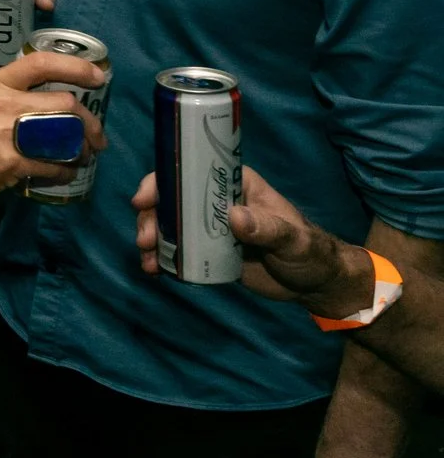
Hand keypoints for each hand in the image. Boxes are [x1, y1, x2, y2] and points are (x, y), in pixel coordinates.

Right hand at [0, 48, 106, 205]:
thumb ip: (10, 91)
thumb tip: (56, 91)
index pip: (41, 64)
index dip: (76, 67)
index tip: (98, 77)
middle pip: (63, 102)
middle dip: (89, 121)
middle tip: (96, 135)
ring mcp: (5, 133)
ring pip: (64, 133)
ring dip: (82, 147)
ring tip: (83, 154)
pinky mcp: (10, 162)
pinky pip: (53, 165)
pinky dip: (66, 171)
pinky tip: (66, 172)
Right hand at [131, 168, 373, 316]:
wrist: (314, 285)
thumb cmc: (309, 252)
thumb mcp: (292, 239)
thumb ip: (266, 227)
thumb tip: (233, 216)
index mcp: (235, 185)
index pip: (191, 172)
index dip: (161, 181)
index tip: (144, 199)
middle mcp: (216, 202)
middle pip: (170, 199)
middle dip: (150, 217)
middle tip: (145, 240)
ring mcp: (209, 227)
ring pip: (168, 225)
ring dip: (151, 238)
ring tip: (148, 261)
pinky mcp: (207, 252)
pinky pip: (178, 250)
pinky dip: (162, 258)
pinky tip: (155, 271)